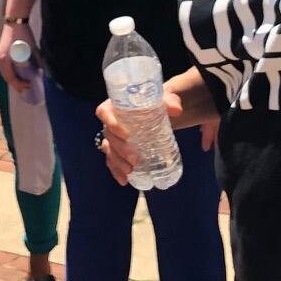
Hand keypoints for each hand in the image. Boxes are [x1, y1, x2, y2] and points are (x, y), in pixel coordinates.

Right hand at [0, 20, 36, 90]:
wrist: (15, 19)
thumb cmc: (23, 33)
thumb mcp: (32, 48)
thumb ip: (36, 61)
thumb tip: (41, 71)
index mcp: (5, 59)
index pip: (11, 77)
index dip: (19, 84)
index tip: (28, 86)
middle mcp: (0, 58)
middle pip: (5, 76)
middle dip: (14, 84)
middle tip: (24, 89)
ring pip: (4, 71)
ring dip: (12, 78)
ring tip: (20, 83)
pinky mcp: (1, 51)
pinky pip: (4, 66)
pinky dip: (10, 72)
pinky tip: (16, 72)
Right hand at [96, 84, 217, 186]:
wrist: (157, 113)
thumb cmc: (154, 103)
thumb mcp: (162, 99)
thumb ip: (170, 101)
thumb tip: (177, 110)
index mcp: (114, 106)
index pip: (103, 112)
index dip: (111, 123)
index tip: (126, 134)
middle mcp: (110, 122)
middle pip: (109, 136)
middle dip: (120, 150)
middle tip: (136, 159)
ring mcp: (113, 138)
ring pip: (109, 151)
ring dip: (118, 162)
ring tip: (130, 172)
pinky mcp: (117, 150)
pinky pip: (112, 161)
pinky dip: (116, 171)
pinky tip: (124, 181)